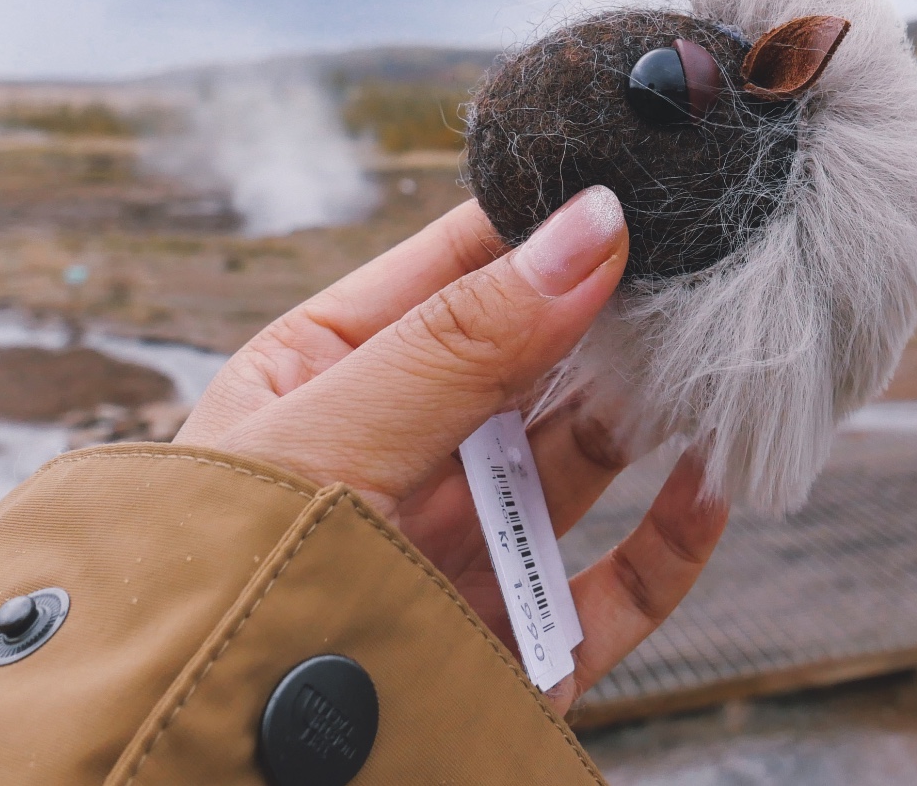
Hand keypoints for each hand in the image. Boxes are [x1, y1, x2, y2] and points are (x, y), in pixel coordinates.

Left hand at [173, 187, 726, 714]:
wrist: (205, 780)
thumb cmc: (221, 589)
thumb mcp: (327, 438)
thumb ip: (463, 339)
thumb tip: (591, 227)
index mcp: (327, 382)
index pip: (452, 273)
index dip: (540, 228)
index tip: (633, 189)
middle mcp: (402, 459)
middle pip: (533, 361)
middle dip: (609, 315)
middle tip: (695, 268)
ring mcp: (464, 552)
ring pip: (583, 459)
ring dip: (648, 411)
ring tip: (711, 362)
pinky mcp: (518, 650)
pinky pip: (618, 584)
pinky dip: (675, 534)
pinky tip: (707, 480)